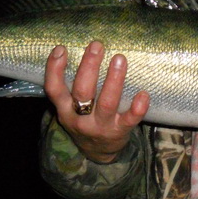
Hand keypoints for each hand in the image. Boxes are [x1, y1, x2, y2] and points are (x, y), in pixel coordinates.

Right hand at [44, 42, 149, 162]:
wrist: (97, 153)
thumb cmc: (84, 120)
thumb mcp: (69, 108)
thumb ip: (71, 86)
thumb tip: (83, 50)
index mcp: (65, 109)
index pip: (54, 89)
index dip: (55, 70)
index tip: (61, 49)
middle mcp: (80, 118)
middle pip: (82, 91)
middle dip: (89, 67)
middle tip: (97, 45)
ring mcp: (101, 126)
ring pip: (106, 103)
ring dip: (114, 80)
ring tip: (119, 58)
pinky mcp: (120, 131)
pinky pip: (129, 120)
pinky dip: (137, 108)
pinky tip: (143, 94)